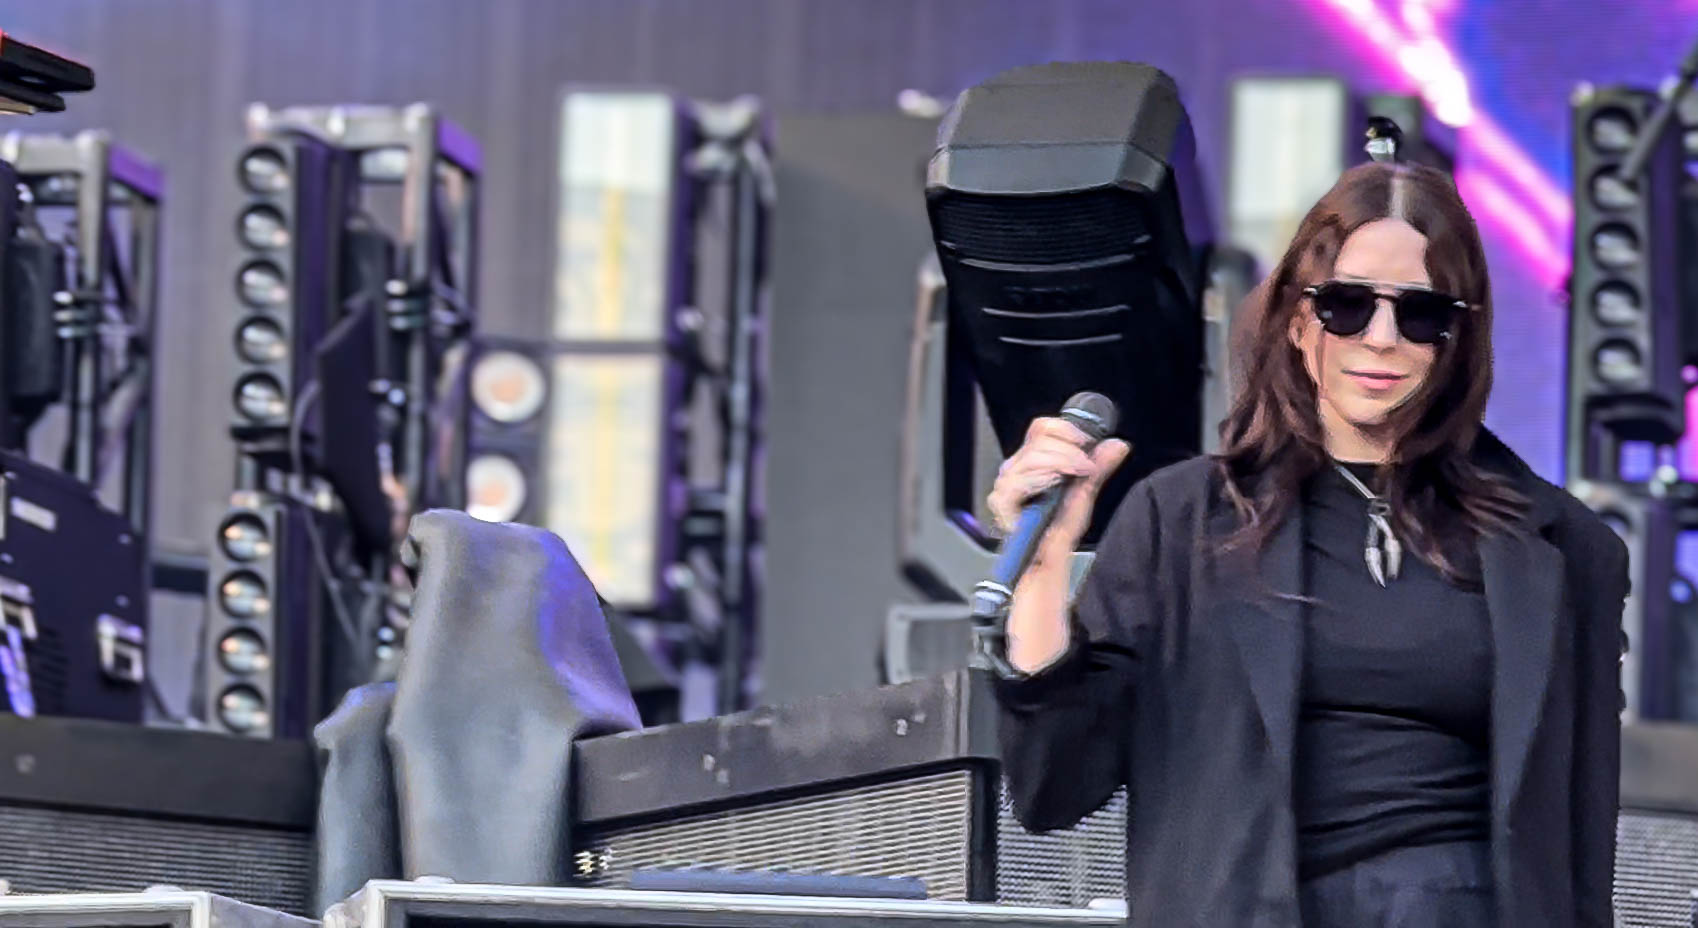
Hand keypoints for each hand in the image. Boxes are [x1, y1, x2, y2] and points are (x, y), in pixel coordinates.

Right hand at [986, 416, 1131, 561]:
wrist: (1047, 560)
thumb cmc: (1059, 532)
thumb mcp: (1085, 494)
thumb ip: (1098, 467)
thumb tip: (1117, 445)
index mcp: (1035, 461)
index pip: (1042, 429)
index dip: (1065, 429)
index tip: (1086, 441)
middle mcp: (1017, 468)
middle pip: (1038, 441)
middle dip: (1068, 451)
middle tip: (1085, 468)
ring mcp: (1008, 483)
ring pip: (1031, 456)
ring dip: (1059, 463)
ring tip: (1074, 477)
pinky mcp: (1001, 500)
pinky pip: (1019, 479)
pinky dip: (1039, 480)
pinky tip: (1051, 486)